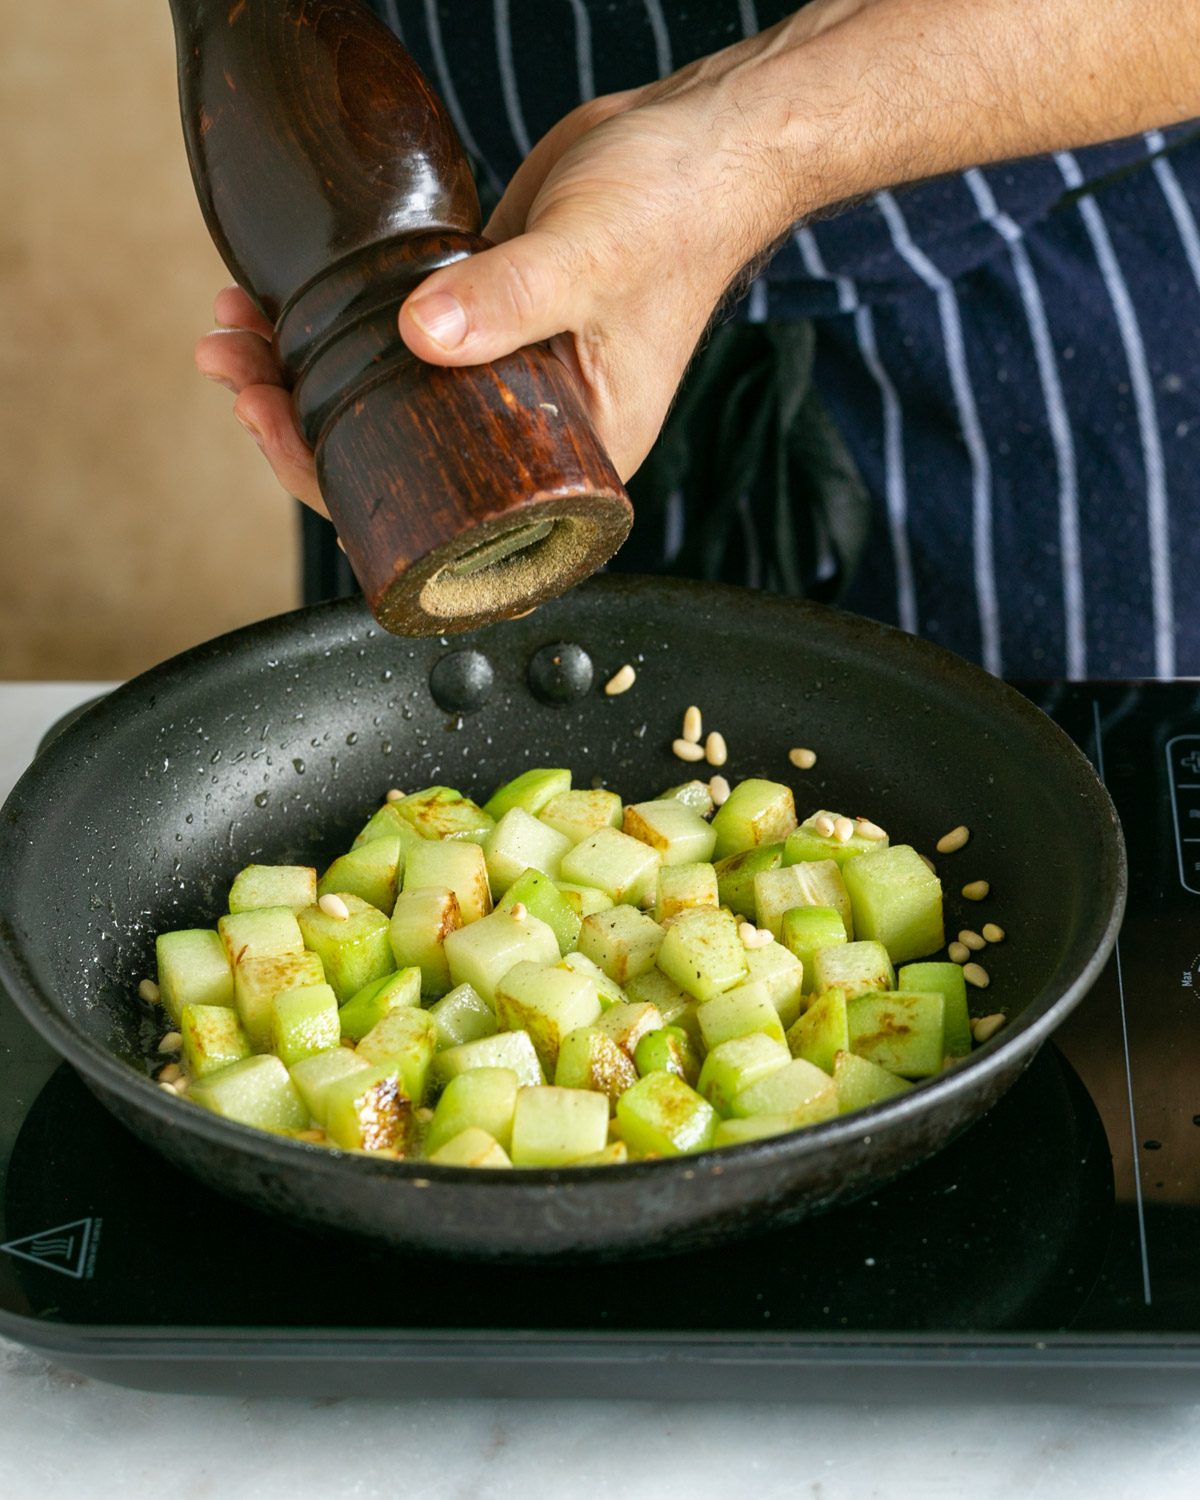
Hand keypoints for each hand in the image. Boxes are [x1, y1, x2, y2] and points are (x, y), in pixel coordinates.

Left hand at [194, 27, 803, 507]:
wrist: (699, 141)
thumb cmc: (679, 213)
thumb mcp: (593, 260)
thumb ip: (512, 299)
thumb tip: (418, 336)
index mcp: (573, 467)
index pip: (443, 518)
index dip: (344, 488)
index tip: (277, 428)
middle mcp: (533, 440)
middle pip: (398, 465)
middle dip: (300, 424)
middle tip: (236, 373)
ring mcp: (504, 385)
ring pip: (384, 405)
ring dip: (300, 374)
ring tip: (233, 331)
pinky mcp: (481, 328)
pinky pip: (394, 348)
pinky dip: (333, 331)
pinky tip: (275, 306)